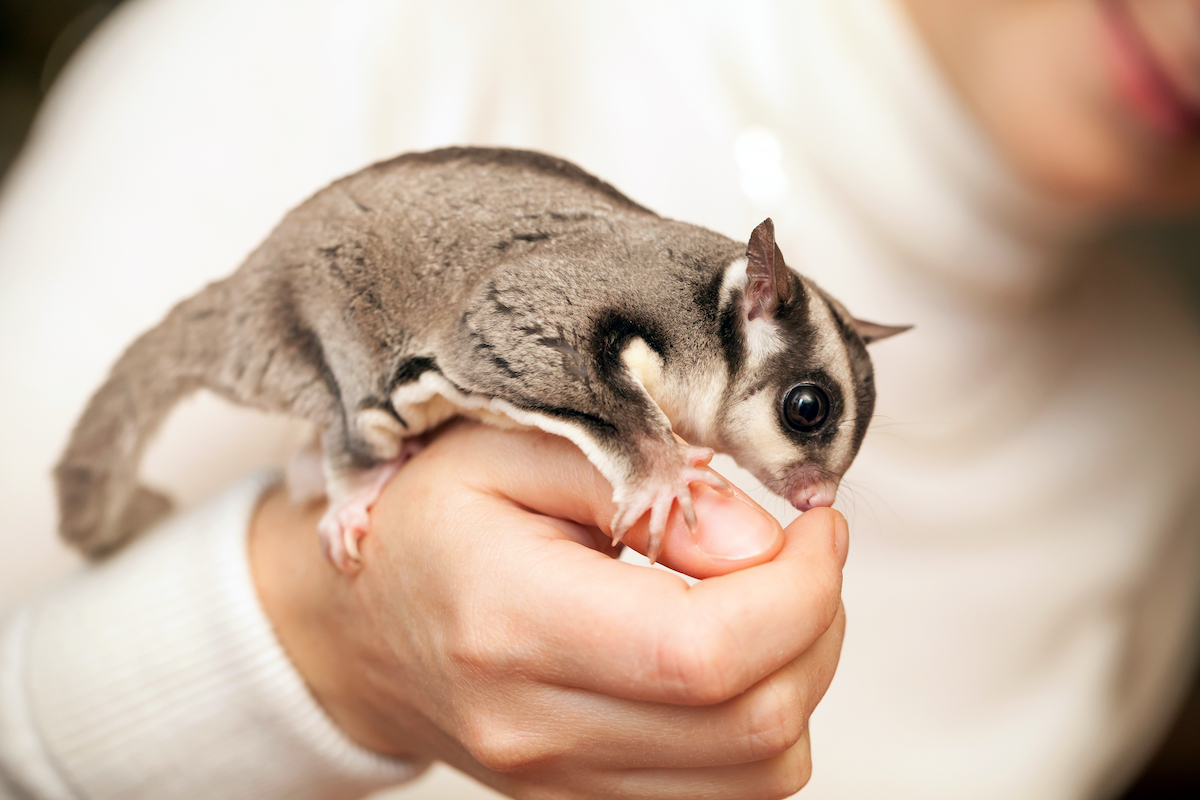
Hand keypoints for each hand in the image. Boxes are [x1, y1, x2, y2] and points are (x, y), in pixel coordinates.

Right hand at [251, 420, 847, 798]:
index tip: (819, 527)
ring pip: (758, 776)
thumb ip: (643, 473)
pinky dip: (762, 726)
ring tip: (764, 601)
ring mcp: (556, 783)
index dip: (801, 589)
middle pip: (753, 724)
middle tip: (801, 556)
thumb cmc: (436, 517)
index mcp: (509, 618)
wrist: (361, 622)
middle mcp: (532, 726)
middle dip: (818, 627)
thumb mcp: (518, 444)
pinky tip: (731, 657)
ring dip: (800, 678)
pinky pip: (726, 796)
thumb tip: (758, 544)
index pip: (704, 652)